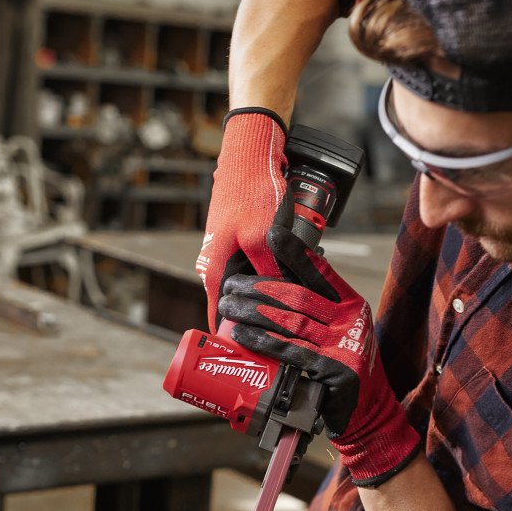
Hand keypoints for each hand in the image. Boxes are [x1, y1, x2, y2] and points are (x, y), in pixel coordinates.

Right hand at [195, 109, 290, 331]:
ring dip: (271, 295)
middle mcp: (218, 265)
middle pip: (238, 304)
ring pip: (251, 285)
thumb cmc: (251, 192)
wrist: (249, 152)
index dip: (234, 340)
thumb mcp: (264, 239)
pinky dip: (274, 274)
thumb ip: (270, 274)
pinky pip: (258, 267)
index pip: (218, 318)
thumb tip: (280, 303)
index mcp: (214, 271)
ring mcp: (230, 252)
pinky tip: (296, 277)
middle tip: (285, 335)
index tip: (251, 358)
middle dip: (259, 319)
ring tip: (297, 309)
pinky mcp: (243, 240)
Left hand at [219, 226, 421, 486]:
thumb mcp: (336, 335)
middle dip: (259, 287)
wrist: (368, 413)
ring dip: (253, 311)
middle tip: (231, 286)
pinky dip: (262, 341)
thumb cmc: (343, 370)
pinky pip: (291, 351)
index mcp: (352, 305)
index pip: (320, 272)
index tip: (271, 235)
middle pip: (297, 295)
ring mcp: (345, 345)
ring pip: (290, 320)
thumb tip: (270, 290)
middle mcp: (351, 320)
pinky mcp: (336, 370)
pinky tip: (241, 334)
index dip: (294, 253)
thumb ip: (316, 313)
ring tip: (229, 306)